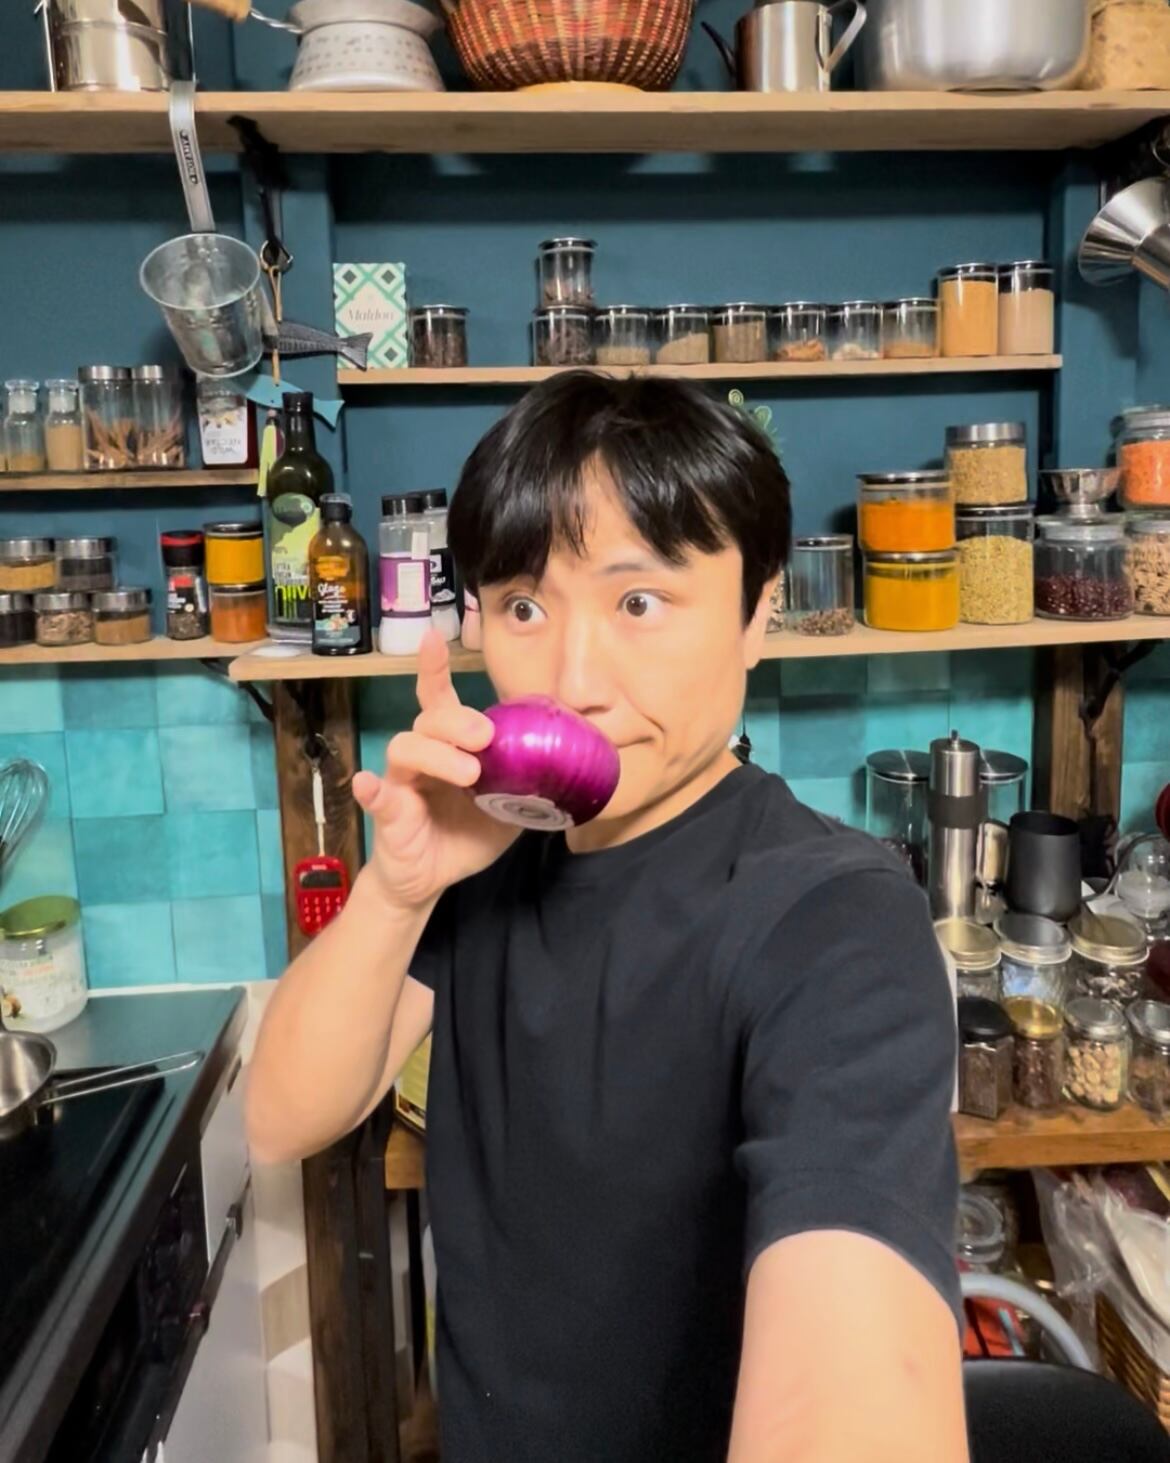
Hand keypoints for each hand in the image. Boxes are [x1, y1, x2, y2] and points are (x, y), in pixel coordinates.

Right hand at [352, 630, 517, 910]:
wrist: (432, 879)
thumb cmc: (466, 834)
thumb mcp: (509, 808)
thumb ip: (529, 783)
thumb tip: (573, 764)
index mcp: (450, 749)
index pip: (439, 701)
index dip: (434, 669)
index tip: (433, 638)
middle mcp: (422, 758)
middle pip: (429, 720)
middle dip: (458, 721)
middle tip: (486, 737)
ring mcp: (401, 784)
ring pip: (405, 748)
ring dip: (437, 754)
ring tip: (469, 773)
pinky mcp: (389, 816)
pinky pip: (377, 797)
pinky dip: (371, 790)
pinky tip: (367, 783)